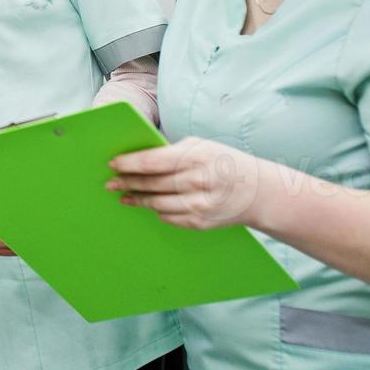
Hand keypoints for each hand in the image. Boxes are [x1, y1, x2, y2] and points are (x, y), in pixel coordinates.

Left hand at [107, 137, 267, 229]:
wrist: (259, 192)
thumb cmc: (224, 162)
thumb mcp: (201, 147)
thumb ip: (172, 152)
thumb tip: (138, 159)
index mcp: (195, 158)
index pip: (151, 162)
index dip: (128, 164)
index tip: (112, 164)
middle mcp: (196, 183)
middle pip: (150, 183)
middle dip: (126, 182)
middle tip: (110, 182)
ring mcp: (198, 205)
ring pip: (155, 203)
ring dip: (136, 199)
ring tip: (123, 195)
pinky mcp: (199, 222)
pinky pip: (168, 217)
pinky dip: (155, 210)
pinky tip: (146, 204)